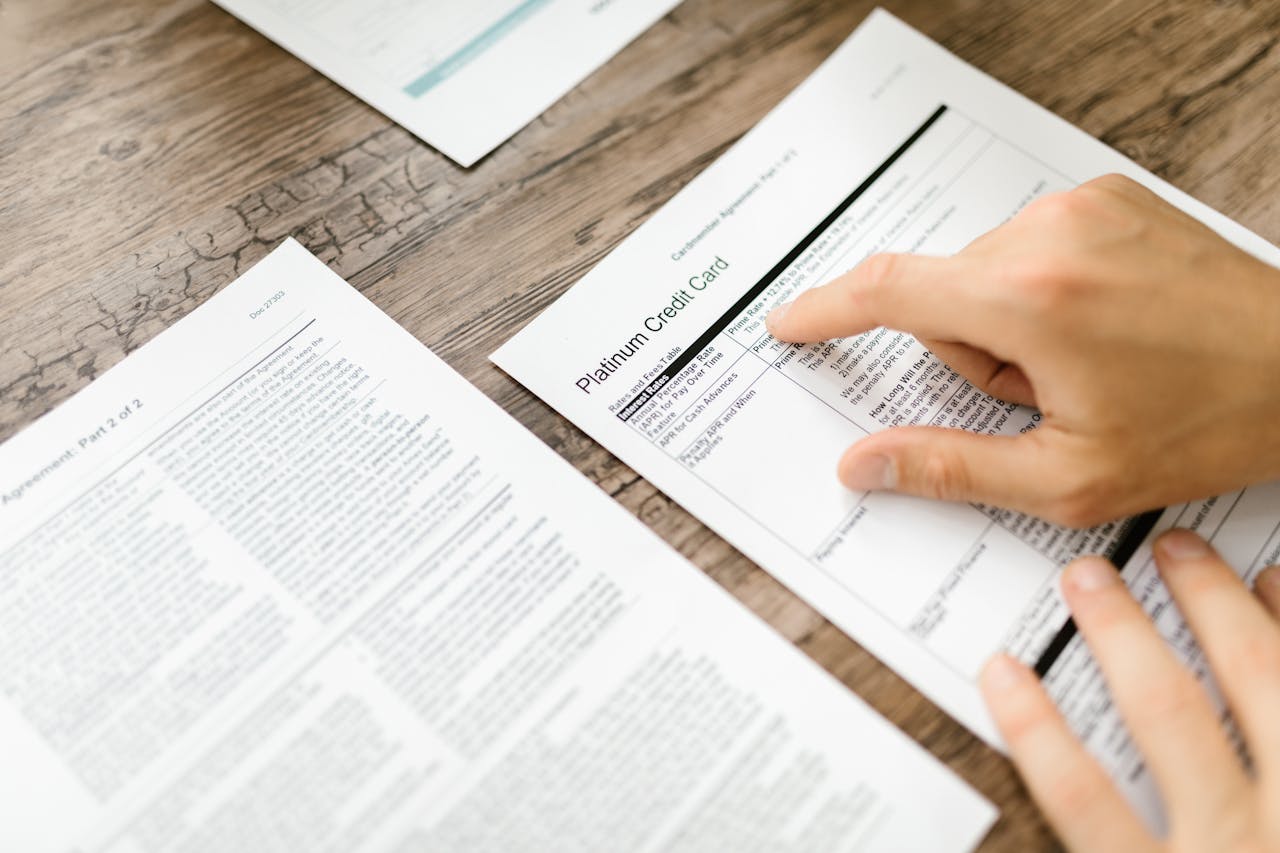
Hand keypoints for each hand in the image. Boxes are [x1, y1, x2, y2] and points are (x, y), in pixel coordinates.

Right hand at [765, 174, 1279, 526]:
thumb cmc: (1209, 423)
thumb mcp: (1069, 476)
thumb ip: (949, 467)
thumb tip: (863, 464)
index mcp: (1030, 297)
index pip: (888, 290)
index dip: (825, 309)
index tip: (790, 322)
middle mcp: (1050, 231)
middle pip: (942, 293)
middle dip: (971, 352)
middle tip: (1045, 395)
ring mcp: (1084, 206)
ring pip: (983, 271)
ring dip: (1008, 324)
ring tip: (1085, 363)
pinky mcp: (1109, 196)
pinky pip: (1028, 246)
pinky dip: (1041, 290)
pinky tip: (1101, 327)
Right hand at [980, 529, 1279, 851]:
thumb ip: (1118, 843)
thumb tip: (1030, 846)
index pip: (1089, 806)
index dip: (1037, 733)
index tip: (1004, 674)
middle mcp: (1249, 847)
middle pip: (1170, 720)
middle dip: (1125, 637)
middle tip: (1093, 578)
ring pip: (1266, 691)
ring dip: (1217, 616)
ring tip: (1185, 560)